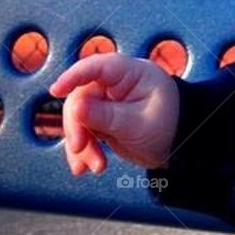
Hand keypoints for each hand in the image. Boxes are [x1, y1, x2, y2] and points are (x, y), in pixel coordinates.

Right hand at [47, 53, 179, 176]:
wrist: (179, 146)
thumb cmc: (168, 127)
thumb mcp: (138, 124)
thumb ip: (107, 116)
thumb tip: (75, 107)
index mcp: (130, 73)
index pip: (97, 67)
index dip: (74, 76)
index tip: (55, 91)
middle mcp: (114, 84)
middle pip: (80, 97)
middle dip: (77, 125)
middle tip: (80, 148)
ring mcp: (106, 102)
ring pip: (77, 118)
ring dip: (81, 144)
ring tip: (96, 167)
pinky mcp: (100, 120)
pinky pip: (83, 132)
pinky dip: (82, 150)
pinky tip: (84, 168)